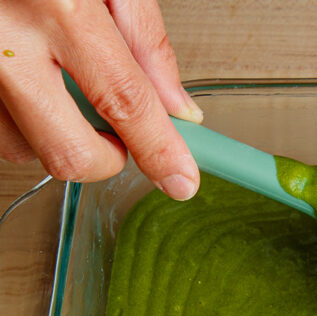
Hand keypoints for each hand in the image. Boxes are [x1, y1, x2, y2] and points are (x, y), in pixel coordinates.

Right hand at [0, 0, 201, 199]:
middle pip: (67, 150)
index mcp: (55, 4)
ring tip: (67, 87)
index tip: (182, 180)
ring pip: (22, 146)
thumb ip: (145, 39)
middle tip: (123, 136)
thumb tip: (178, 108)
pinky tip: (33, 80)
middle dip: (106, 158)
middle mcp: (1, 38)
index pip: (125, 101)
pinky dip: (21, 117)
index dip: (160, 150)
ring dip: (57, 135)